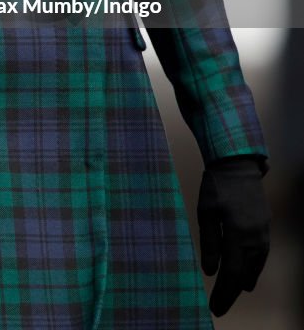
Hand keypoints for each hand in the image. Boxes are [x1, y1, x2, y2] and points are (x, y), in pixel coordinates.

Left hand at [197, 156, 269, 316]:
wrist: (238, 164)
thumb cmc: (217, 186)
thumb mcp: (206, 212)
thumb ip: (209, 242)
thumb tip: (210, 271)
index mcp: (238, 233)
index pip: (230, 272)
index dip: (223, 293)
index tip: (214, 307)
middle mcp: (254, 236)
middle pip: (244, 273)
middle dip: (231, 293)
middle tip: (220, 307)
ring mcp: (262, 231)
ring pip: (255, 266)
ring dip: (243, 281)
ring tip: (234, 294)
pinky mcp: (264, 225)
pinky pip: (261, 255)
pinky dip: (254, 268)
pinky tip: (248, 276)